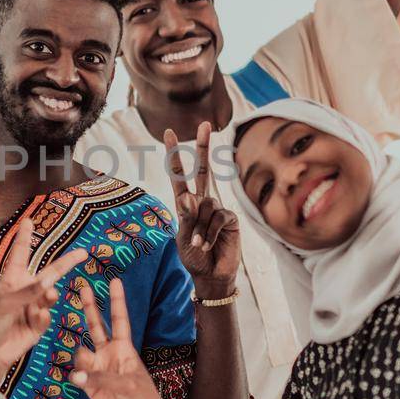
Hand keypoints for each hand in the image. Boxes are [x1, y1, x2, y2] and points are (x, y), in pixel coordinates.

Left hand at [0, 231, 88, 374]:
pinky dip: (43, 317)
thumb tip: (49, 282)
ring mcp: (32, 307)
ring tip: (47, 298)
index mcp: (11, 280)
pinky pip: (47, 316)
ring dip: (49, 296)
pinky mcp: (37, 324)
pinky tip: (35, 320)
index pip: (20, 254)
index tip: (28, 221)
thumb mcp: (5, 303)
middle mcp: (24, 291)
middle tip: (82, 253)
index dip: (24, 238)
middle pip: (48, 273)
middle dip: (65, 263)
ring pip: (50, 296)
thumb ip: (28, 292)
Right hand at [70, 279, 171, 398]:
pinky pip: (78, 375)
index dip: (117, 302)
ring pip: (82, 352)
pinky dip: (77, 376)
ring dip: (81, 357)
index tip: (114, 281)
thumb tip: (76, 375)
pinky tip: (77, 379)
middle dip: (89, 308)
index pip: (119, 320)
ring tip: (83, 369)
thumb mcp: (130, 385)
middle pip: (96, 326)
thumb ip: (102, 377)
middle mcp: (109, 354)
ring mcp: (98, 369)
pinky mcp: (89, 386)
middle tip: (82, 287)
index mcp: (125, 349)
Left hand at [164, 121, 240, 296]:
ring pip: (206, 207)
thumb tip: (188, 196)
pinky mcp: (230, 219)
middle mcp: (203, 201)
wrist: (209, 275)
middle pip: (204, 170)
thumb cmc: (192, 256)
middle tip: (205, 123)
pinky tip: (206, 246)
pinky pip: (217, 218)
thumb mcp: (181, 236)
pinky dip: (209, 233)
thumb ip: (185, 215)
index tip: (169, 132)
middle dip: (204, 147)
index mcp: (186, 202)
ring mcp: (217, 209)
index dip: (174, 154)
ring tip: (197, 245)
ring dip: (198, 229)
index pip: (179, 174)